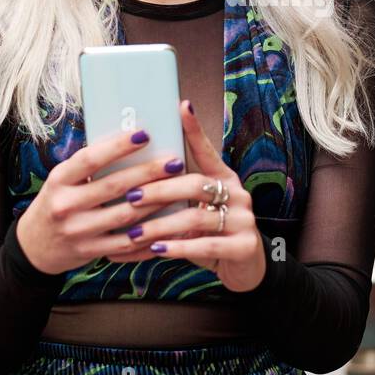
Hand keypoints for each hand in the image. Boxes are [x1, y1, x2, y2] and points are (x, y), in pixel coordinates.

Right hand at [14, 126, 187, 275]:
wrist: (35, 246)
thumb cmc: (58, 201)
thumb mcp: (63, 180)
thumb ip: (89, 166)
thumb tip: (132, 141)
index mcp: (58, 180)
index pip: (89, 159)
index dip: (118, 146)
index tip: (144, 134)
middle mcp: (65, 205)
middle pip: (113, 186)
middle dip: (148, 173)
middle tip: (174, 161)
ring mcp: (77, 231)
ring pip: (125, 215)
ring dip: (156, 202)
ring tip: (178, 188)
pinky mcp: (90, 251)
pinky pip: (126, 244)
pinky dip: (150, 234)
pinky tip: (170, 223)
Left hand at [105, 99, 265, 292]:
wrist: (244, 268)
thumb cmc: (211, 234)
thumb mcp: (197, 211)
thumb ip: (176, 196)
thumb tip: (131, 183)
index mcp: (224, 178)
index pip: (206, 150)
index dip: (194, 129)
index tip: (181, 105)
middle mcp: (237, 193)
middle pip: (195, 184)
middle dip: (159, 190)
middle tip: (130, 197)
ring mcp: (244, 220)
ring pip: (196, 217)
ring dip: (161, 225)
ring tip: (135, 232)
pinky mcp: (244, 246)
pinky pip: (205, 245)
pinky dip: (177, 248)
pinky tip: (156, 251)